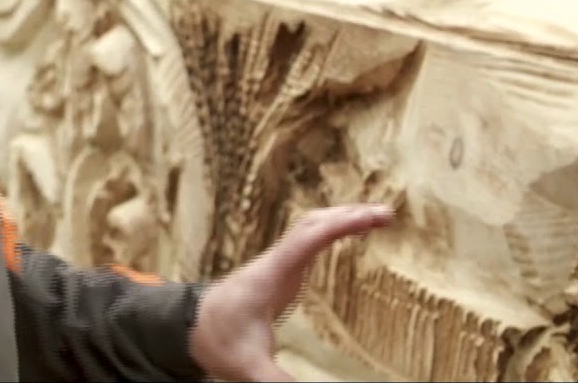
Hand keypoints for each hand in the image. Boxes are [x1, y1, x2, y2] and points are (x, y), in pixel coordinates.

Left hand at [187, 204, 394, 381]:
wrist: (191, 326)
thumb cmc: (218, 339)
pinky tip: (349, 232)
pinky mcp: (280, 271)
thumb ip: (277, 382)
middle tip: (386, 213)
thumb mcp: (248, 365)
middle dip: (349, 213)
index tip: (373, 216)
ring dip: (341, 216)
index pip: (309, 238)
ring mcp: (278, 263)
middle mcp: (275, 261)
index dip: (342, 224)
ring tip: (376, 216)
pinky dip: (332, 230)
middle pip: (313, 222)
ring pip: (310, 226)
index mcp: (270, 275)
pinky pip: (309, 240)